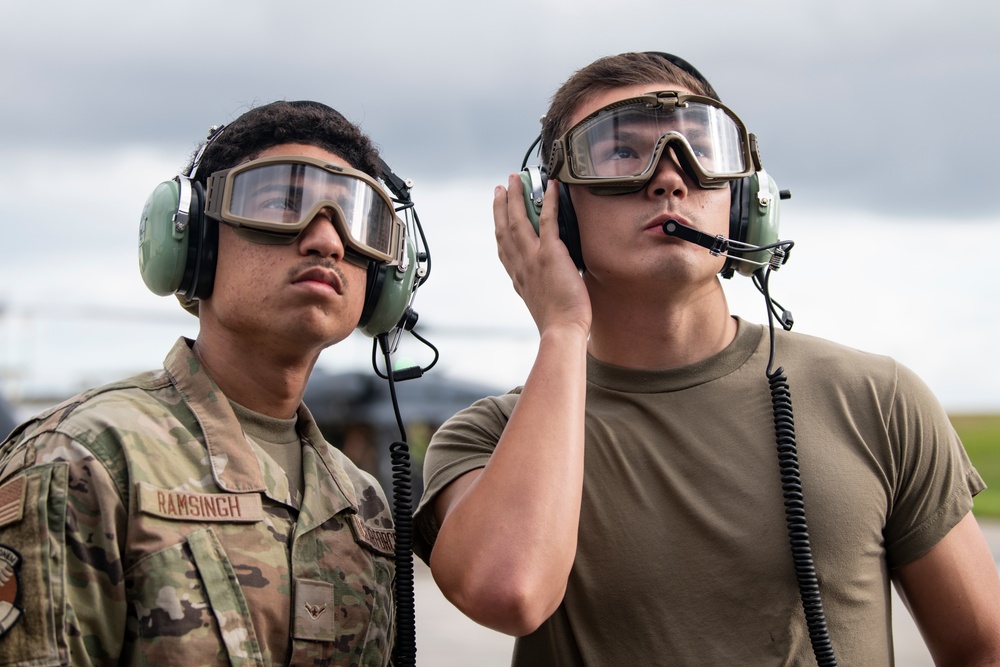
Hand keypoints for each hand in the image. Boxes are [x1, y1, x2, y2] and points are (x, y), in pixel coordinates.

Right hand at [493, 174, 591, 337]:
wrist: (562, 329)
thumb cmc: (558, 323)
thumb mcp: (542, 303)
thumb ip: (541, 287)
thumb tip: (551, 280)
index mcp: (518, 277)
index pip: (503, 247)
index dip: (498, 226)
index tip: (497, 214)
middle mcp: (520, 265)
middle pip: (505, 227)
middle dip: (501, 204)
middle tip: (502, 186)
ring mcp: (533, 258)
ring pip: (519, 219)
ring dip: (516, 196)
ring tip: (516, 178)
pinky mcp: (550, 254)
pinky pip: (548, 220)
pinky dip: (548, 201)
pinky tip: (549, 186)